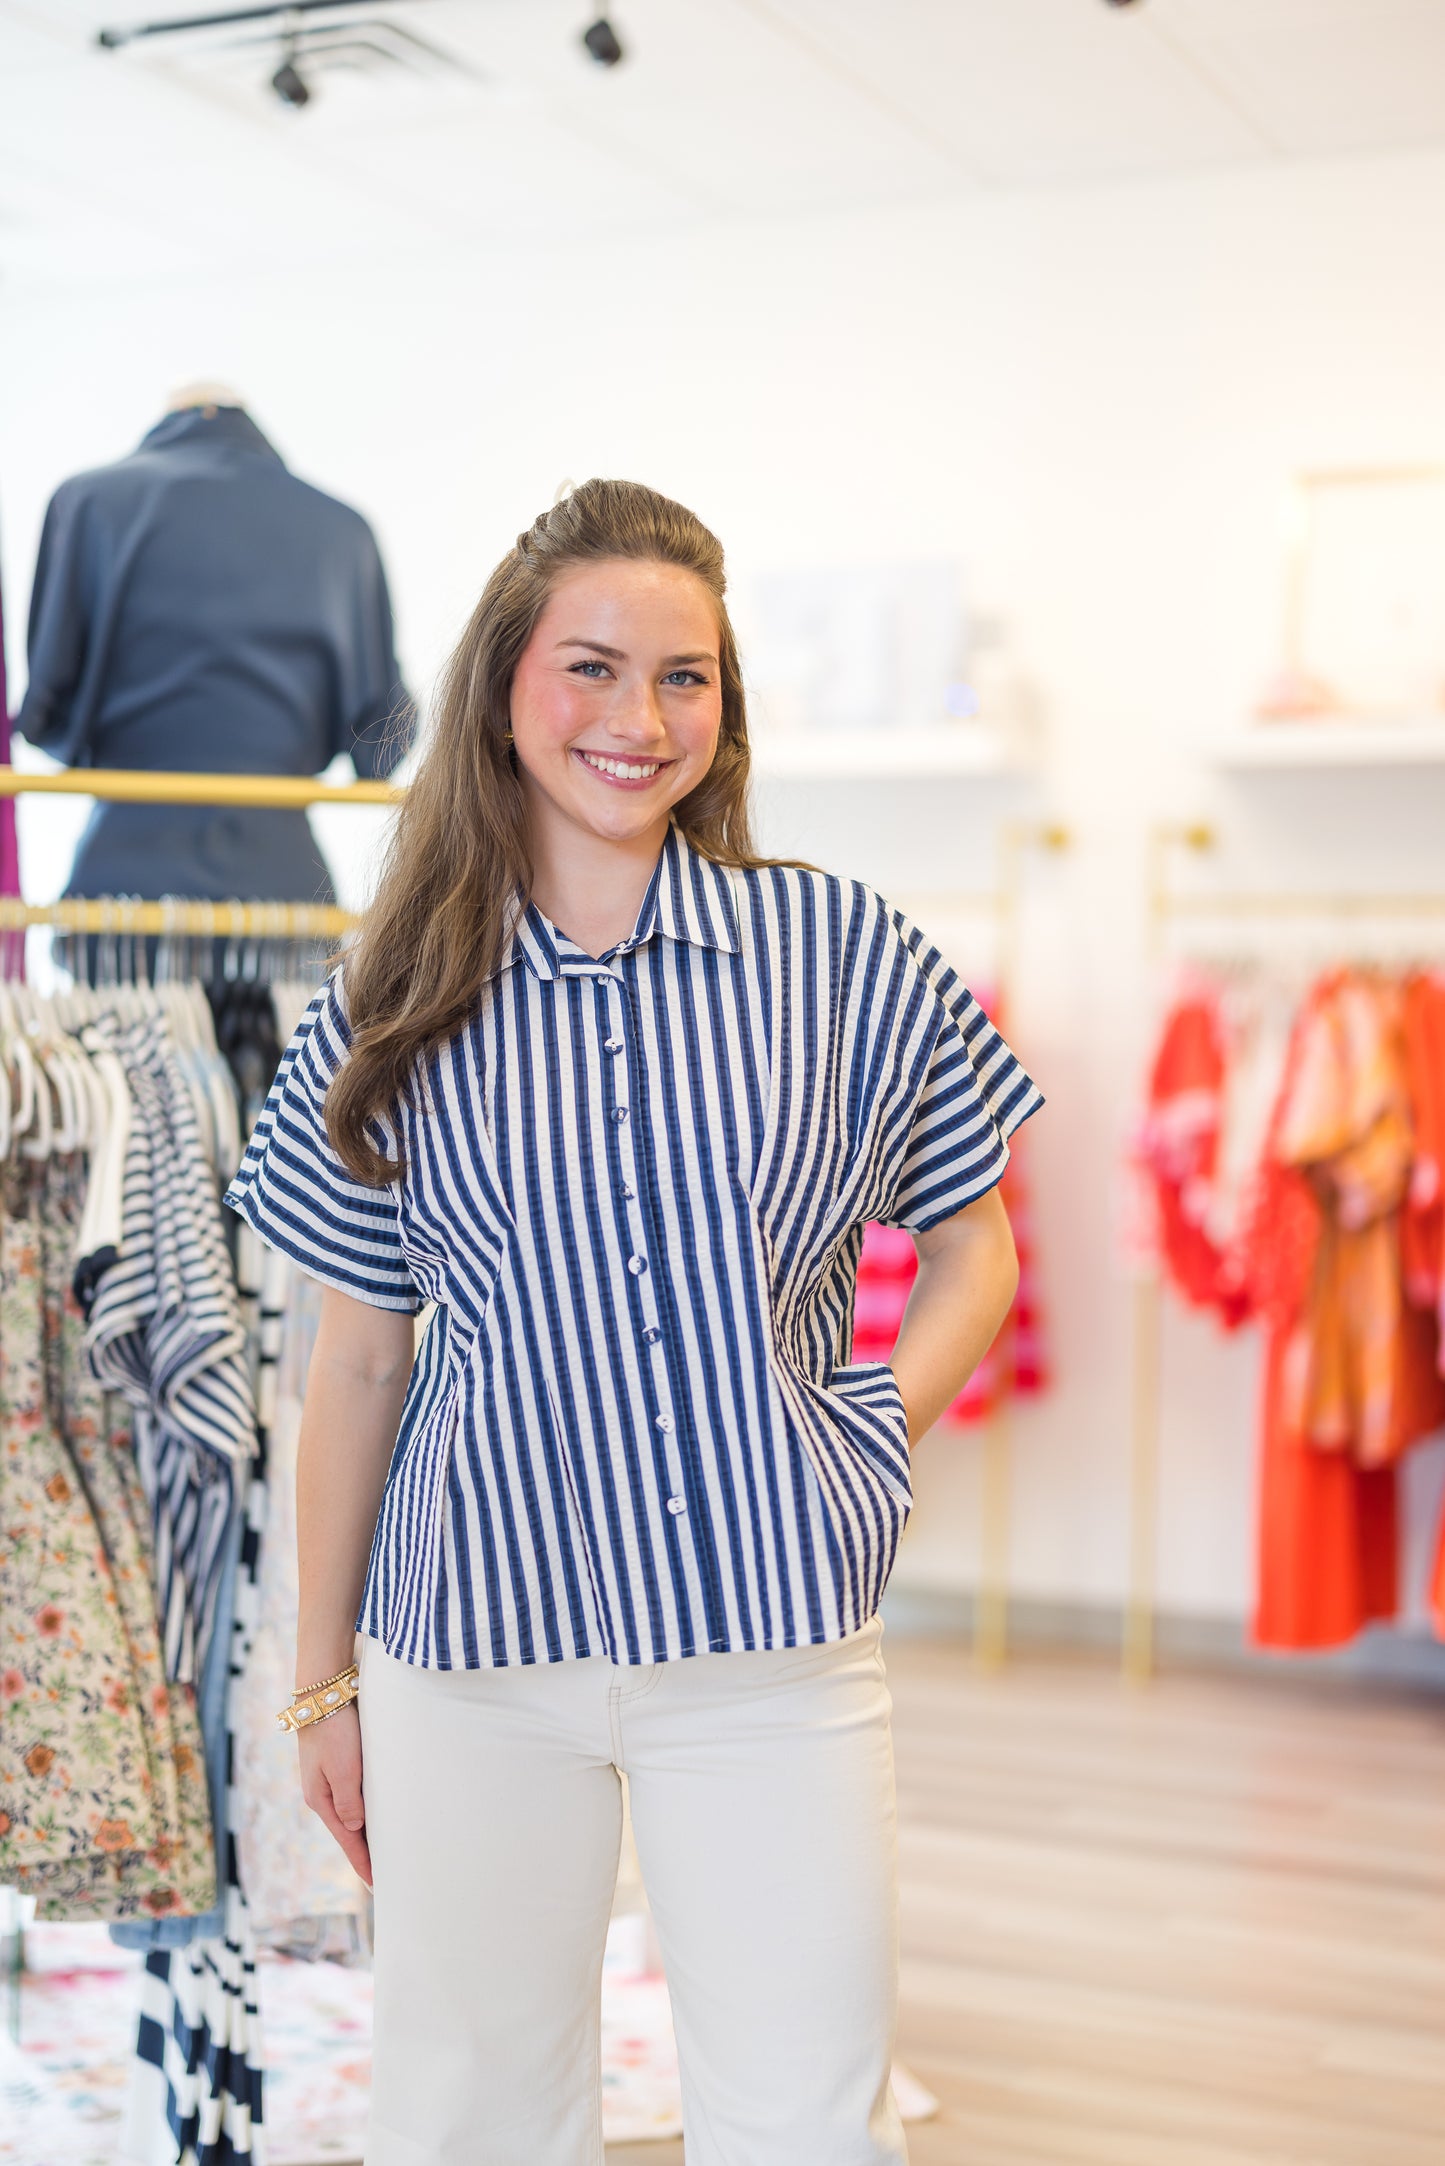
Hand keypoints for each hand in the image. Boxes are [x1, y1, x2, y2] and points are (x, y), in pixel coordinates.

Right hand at [297, 1704, 371, 1887]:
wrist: (320, 1693)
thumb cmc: (334, 1729)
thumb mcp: (343, 1768)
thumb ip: (350, 1801)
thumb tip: (356, 1828)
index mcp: (321, 1799)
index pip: (347, 1840)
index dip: (363, 1862)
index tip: (377, 1884)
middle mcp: (322, 1793)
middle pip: (348, 1829)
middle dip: (364, 1851)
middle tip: (384, 1873)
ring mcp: (327, 1778)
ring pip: (351, 1812)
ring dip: (365, 1830)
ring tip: (382, 1848)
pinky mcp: (336, 1763)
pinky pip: (353, 1794)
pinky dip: (364, 1809)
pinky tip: (373, 1812)